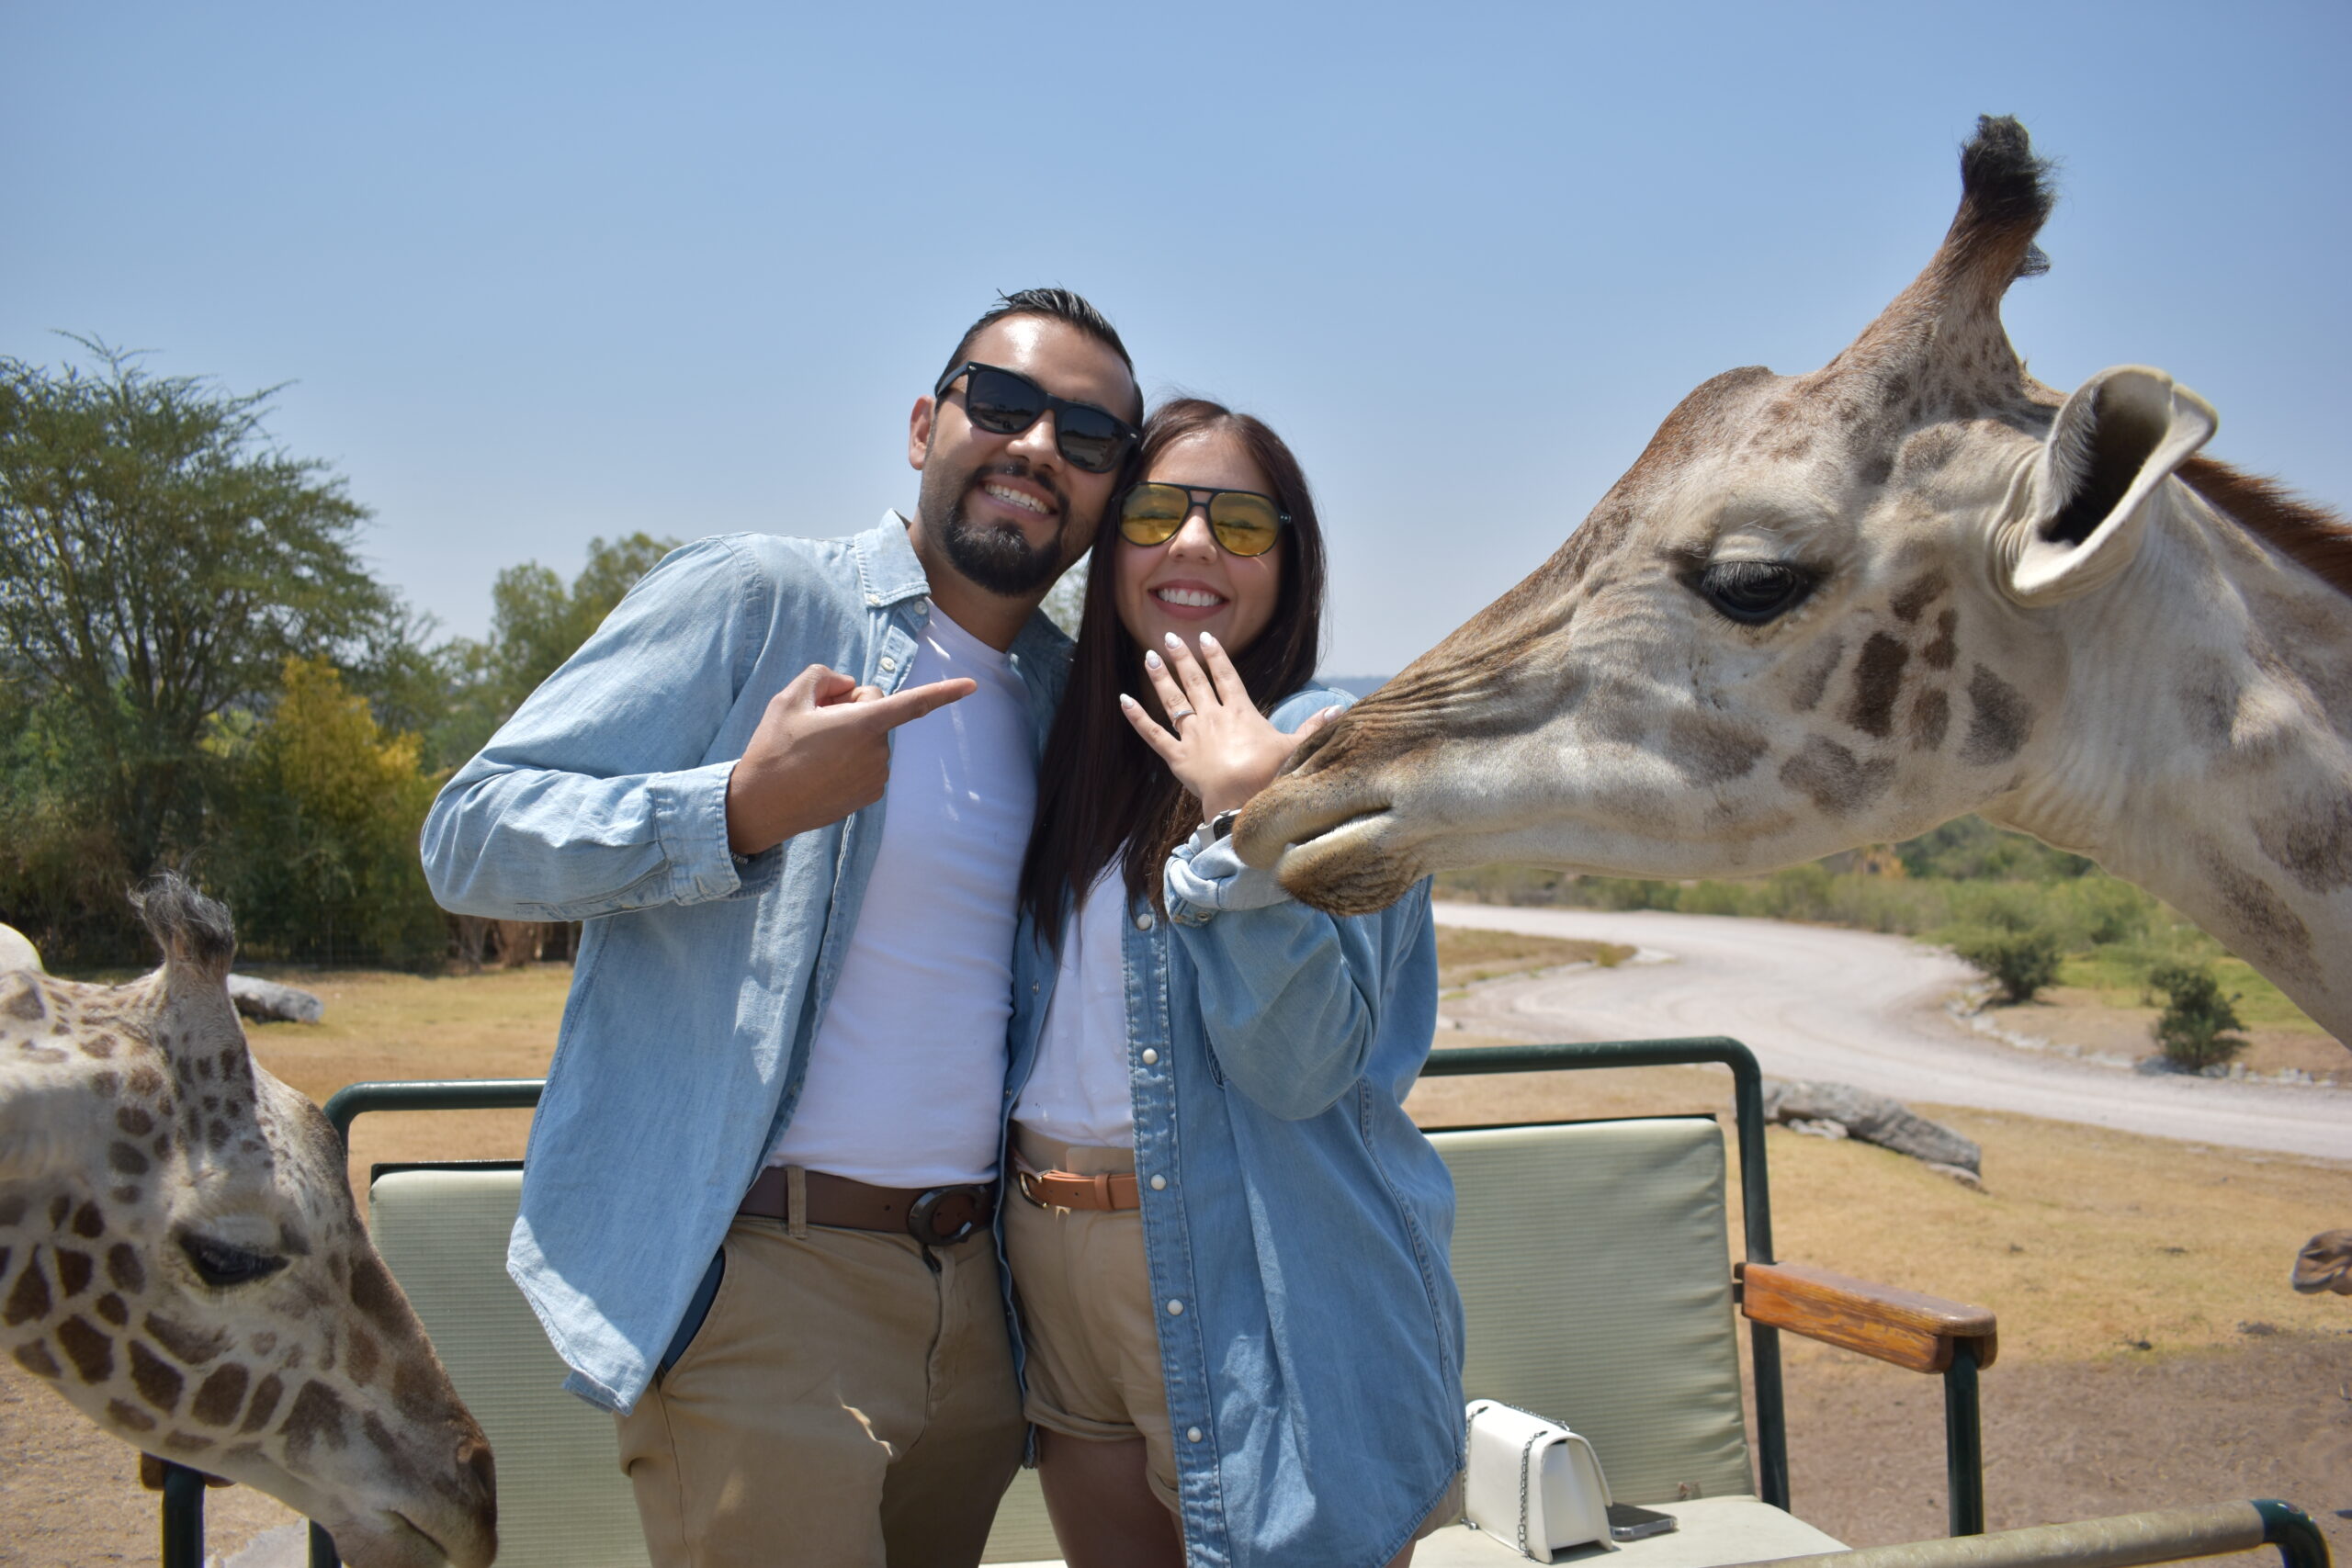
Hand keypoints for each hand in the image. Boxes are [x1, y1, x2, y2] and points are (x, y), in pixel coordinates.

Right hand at [725, 663, 974, 854]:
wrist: (761, 805)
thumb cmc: (773, 748)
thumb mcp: (789, 698)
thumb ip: (823, 676)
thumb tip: (848, 683)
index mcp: (863, 724)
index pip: (912, 703)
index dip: (945, 692)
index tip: (974, 685)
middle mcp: (877, 752)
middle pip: (876, 710)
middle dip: (852, 707)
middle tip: (815, 721)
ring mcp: (876, 777)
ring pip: (871, 738)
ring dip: (850, 735)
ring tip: (814, 750)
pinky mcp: (870, 795)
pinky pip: (868, 762)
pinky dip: (850, 758)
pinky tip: (821, 769)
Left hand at [1121, 632, 1335, 820]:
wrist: (1242, 799)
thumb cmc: (1271, 774)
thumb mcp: (1296, 747)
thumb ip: (1313, 727)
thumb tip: (1340, 710)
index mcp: (1240, 712)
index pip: (1226, 676)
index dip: (1215, 656)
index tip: (1205, 638)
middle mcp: (1213, 717)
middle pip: (1195, 681)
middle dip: (1182, 658)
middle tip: (1170, 637)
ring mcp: (1192, 736)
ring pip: (1172, 700)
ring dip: (1160, 677)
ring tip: (1149, 656)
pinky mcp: (1176, 757)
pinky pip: (1153, 734)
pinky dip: (1137, 718)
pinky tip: (1122, 700)